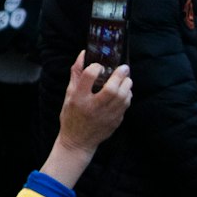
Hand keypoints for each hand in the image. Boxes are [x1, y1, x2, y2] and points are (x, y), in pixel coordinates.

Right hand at [39, 54, 131, 190]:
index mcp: (78, 99)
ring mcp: (106, 116)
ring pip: (123, 97)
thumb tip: (84, 54)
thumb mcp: (69, 95)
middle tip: (123, 68)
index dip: (95, 67)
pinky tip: (124, 91)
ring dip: (127, 85)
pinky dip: (127, 95)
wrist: (78, 142)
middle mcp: (92, 107)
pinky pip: (125, 105)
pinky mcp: (115, 122)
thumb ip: (77, 74)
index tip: (98, 66)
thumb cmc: (72, 116)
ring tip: (126, 79)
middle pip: (112, 88)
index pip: (88, 77)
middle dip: (120, 75)